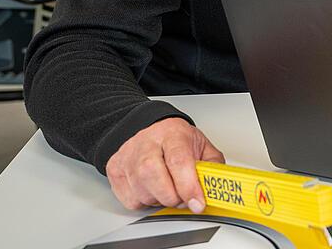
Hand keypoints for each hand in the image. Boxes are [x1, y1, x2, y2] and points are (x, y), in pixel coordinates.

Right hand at [105, 117, 224, 210]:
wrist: (151, 129)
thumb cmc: (177, 139)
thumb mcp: (201, 146)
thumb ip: (212, 166)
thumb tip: (216, 188)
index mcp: (172, 134)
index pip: (178, 161)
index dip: (189, 186)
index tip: (198, 203)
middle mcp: (147, 143)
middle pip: (154, 177)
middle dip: (173, 197)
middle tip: (183, 198)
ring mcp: (127, 156)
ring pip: (141, 192)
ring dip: (160, 200)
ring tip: (168, 189)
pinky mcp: (114, 170)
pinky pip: (130, 200)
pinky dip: (145, 202)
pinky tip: (152, 190)